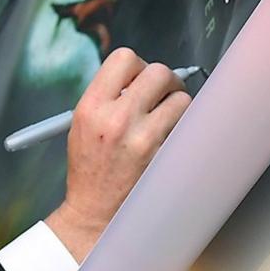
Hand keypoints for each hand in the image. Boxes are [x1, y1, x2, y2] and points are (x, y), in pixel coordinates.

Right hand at [44, 47, 191, 261]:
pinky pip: (187, 127)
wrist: (95, 211)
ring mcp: (143, 138)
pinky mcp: (163, 156)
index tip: (140, 78)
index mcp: (92, 107)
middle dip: (165, 81)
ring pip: (181, 99)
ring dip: (178, 105)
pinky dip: (183, 128)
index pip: (124, 58)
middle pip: (158, 72)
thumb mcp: (82, 124)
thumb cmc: (90, 168)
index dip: (138, 65)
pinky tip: (170, 140)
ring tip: (167, 119)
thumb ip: (107, 96)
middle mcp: (117, 118)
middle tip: (163, 94)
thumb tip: (141, 76)